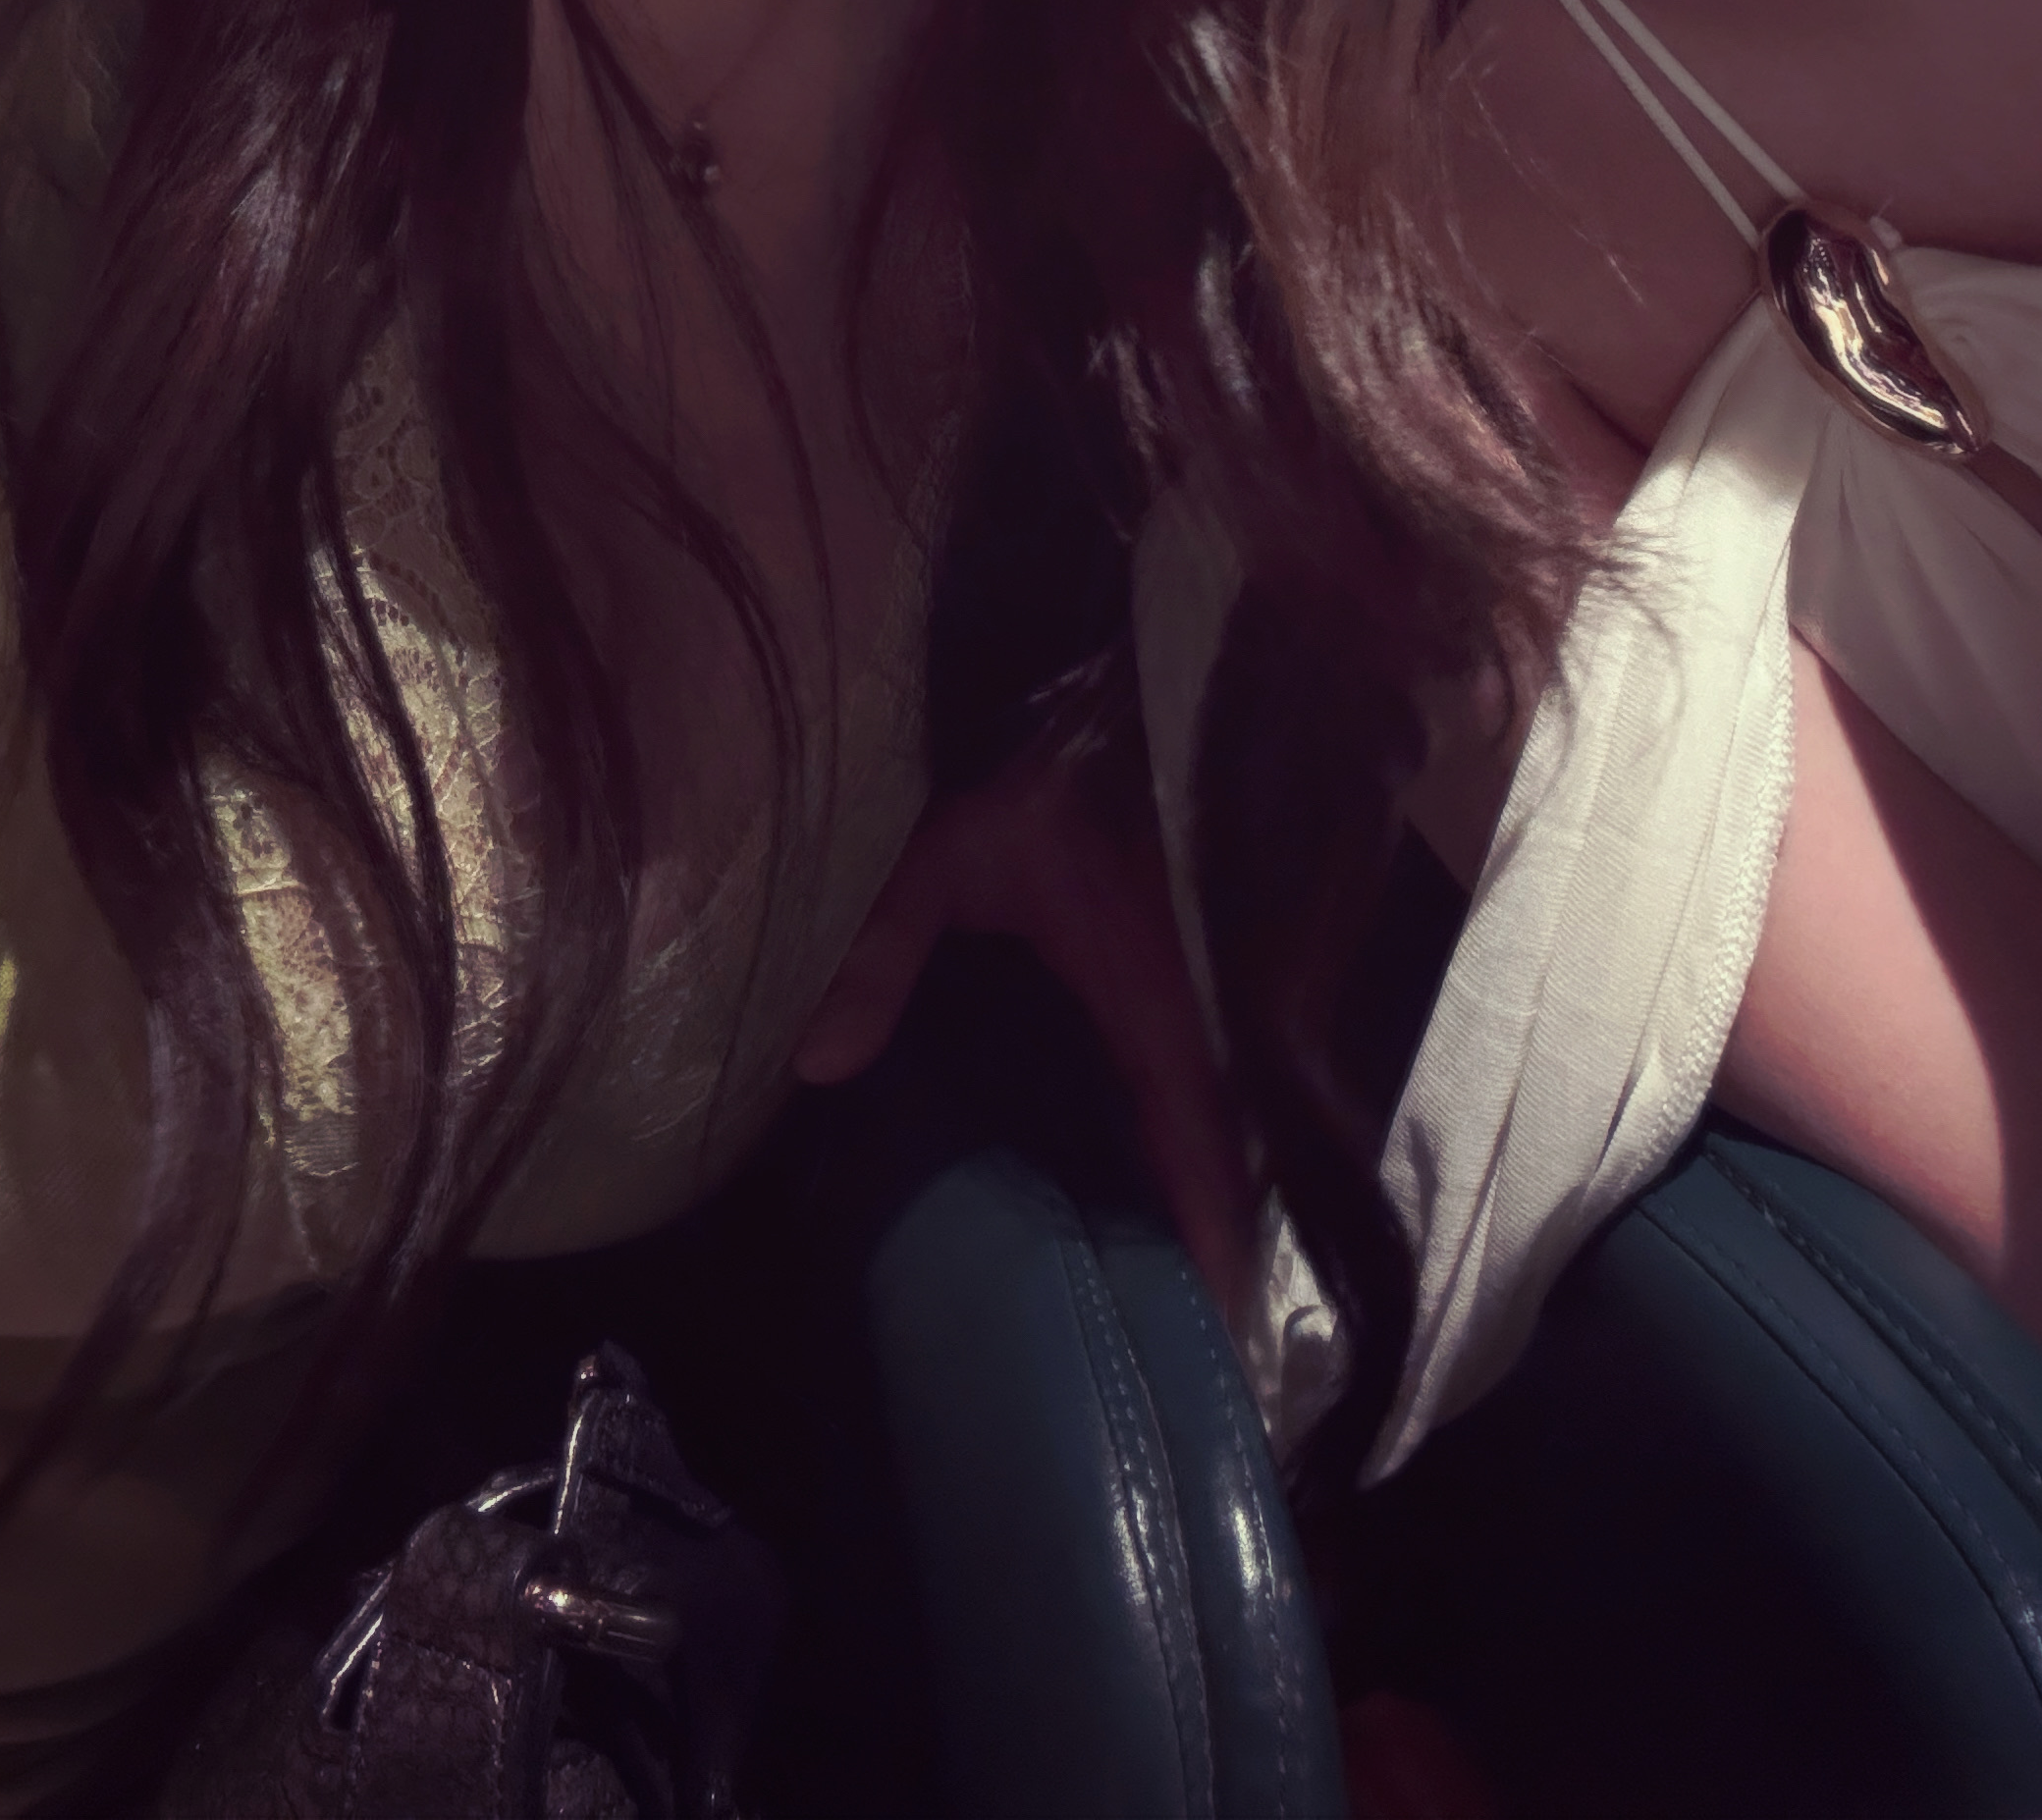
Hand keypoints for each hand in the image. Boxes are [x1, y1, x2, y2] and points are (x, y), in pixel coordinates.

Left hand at [795, 741, 1258, 1318]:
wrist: (1122, 699)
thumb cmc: (1039, 776)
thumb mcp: (946, 848)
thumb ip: (881, 945)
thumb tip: (817, 1066)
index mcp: (1149, 980)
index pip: (1193, 1122)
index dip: (1207, 1220)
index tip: (1214, 1319)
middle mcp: (1195, 998)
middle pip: (1225, 1142)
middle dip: (1213, 1238)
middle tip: (1186, 1341)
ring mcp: (1203, 990)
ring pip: (1222, 1114)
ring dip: (1207, 1194)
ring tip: (1174, 1293)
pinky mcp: (1191, 980)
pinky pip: (1204, 1081)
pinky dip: (1193, 1143)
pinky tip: (1154, 1191)